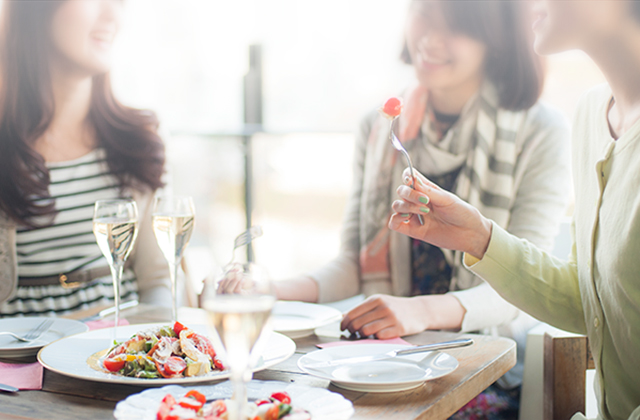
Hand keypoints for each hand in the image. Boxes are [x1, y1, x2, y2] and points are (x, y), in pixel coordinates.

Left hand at [340, 294, 466, 338]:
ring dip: (362, 335)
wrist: (419, 310)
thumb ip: (363, 308)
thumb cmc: (396, 307)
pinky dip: (375, 338)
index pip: (353, 312)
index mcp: (375, 299)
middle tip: (352, 333)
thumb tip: (343, 316)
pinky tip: (377, 335)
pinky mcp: (399, 328)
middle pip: (357, 323)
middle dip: (352, 330)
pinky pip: (379, 336)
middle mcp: (383, 307)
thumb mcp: (380, 302)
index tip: (342, 327)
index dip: (344, 322)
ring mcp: (391, 317)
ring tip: (364, 334)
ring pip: (366, 331)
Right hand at [389, 168, 492, 259]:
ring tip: (424, 211)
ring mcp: (415, 216)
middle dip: (410, 194)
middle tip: (426, 201)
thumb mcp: (447, 199)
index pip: (409, 178)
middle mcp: (418, 202)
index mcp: (427, 190)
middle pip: (401, 191)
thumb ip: (428, 191)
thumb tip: (412, 179)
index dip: (407, 176)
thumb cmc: (462, 213)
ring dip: (406, 206)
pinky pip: (394, 224)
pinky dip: (396, 219)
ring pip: (397, 206)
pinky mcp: (413, 230)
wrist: (471, 234)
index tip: (410, 179)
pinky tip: (408, 218)